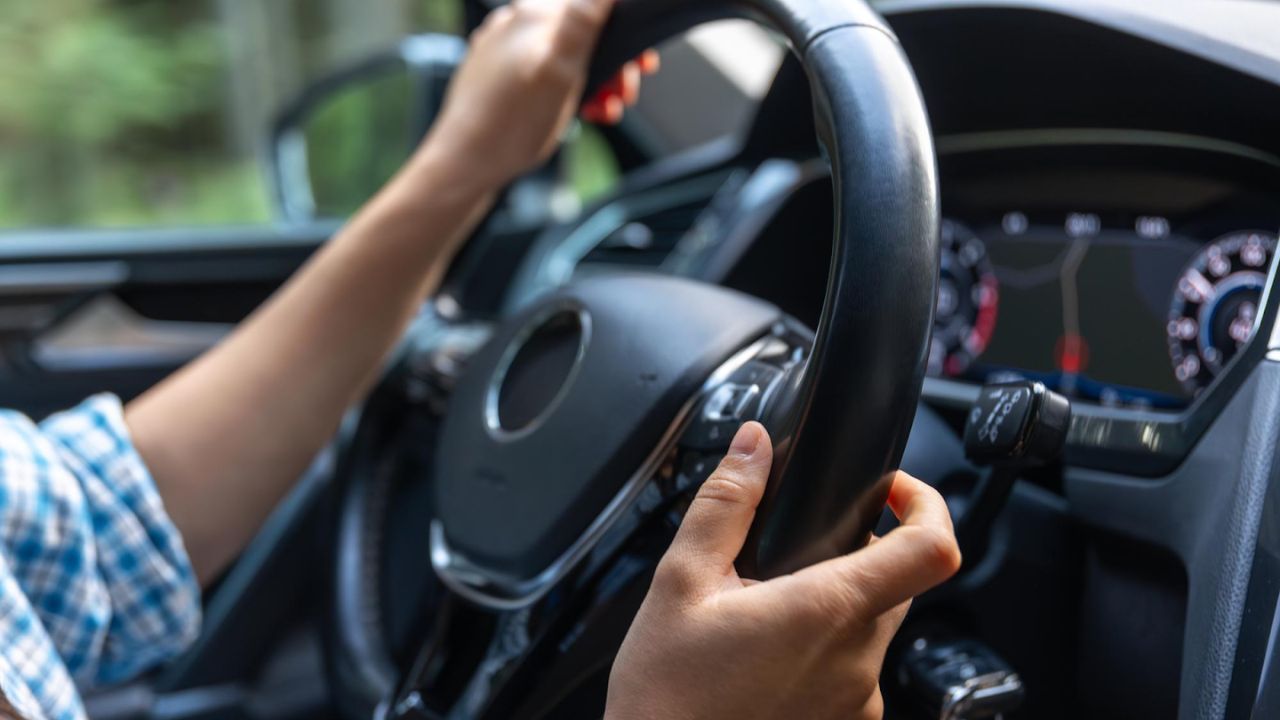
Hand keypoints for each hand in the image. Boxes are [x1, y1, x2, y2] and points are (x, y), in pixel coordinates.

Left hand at [420, 0, 650, 189]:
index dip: (625, 33)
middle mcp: (516, 22)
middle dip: (612, 63)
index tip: (641, 64)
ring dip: (593, 80)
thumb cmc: (510, 124)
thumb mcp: (560, 68)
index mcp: (535, 14)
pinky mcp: (497, 72)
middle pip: (583, 31)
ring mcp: (504, 47)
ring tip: (599, 109)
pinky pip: (544, 71)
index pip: (593, 7)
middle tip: (622, 96)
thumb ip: (583, 18)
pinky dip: (566, 89)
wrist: (466, 163)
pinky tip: (572, 112)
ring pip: (565, 54)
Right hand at [605, 422, 961, 719]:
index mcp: (827, 612)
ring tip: (758, 618)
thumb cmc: (666, 696)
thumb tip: (753, 446)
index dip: (927, 503)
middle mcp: (858, 663)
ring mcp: (856, 705)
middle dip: (851, 557)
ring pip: (868, 630)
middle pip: (894, 583)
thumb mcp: (680, 582)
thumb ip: (726, 504)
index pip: (931, 549)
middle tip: (785, 560)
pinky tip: (763, 660)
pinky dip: (819, 654)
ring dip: (828, 610)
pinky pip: (850, 674)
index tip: (893, 490)